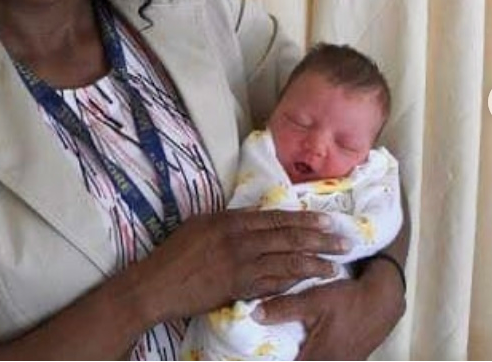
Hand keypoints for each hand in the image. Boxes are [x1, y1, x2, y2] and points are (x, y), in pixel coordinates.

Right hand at [125, 209, 345, 325]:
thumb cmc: (176, 251)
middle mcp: (240, 240)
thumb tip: (257, 214)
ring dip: (315, 264)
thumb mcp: (201, 224)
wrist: (159, 284)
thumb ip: (231, 220)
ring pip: (287, 262)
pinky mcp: (239, 289)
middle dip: (320, 240)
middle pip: (288, 238)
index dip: (304, 220)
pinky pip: (274, 284)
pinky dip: (294, 282)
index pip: (276, 218)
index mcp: (231, 221)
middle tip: (344, 241)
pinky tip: (309, 281)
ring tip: (336, 266)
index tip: (326, 220)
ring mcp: (241, 266)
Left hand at [252, 264, 405, 360]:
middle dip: (284, 359)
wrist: (383, 298)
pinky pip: (322, 361)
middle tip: (262, 353)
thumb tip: (254, 315)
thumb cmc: (347, 299)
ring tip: (282, 349)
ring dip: (297, 356)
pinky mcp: (347, 358)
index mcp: (319, 357)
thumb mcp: (313, 300)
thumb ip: (283, 309)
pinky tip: (301, 345)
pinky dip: (309, 355)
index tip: (253, 359)